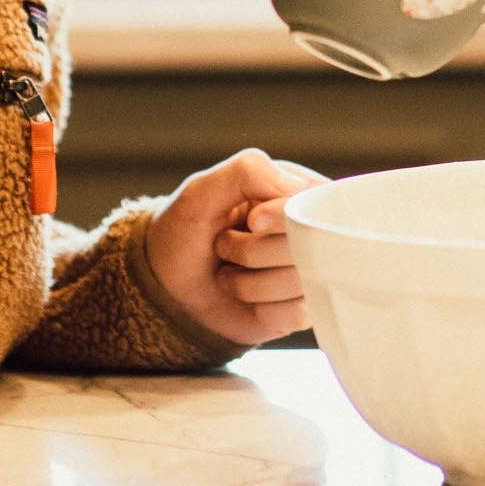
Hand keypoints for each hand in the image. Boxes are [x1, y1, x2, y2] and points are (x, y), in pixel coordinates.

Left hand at [145, 148, 329, 346]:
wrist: (166, 284)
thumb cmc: (186, 230)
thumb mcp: (202, 191)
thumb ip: (248, 172)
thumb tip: (298, 187)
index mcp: (299, 193)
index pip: (318, 204)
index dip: (284, 217)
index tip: (252, 220)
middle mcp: (313, 231)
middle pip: (312, 246)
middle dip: (254, 251)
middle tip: (225, 245)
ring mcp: (310, 272)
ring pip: (303, 282)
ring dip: (250, 282)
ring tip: (229, 271)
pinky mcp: (302, 307)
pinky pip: (299, 313)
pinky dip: (263, 308)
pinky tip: (246, 297)